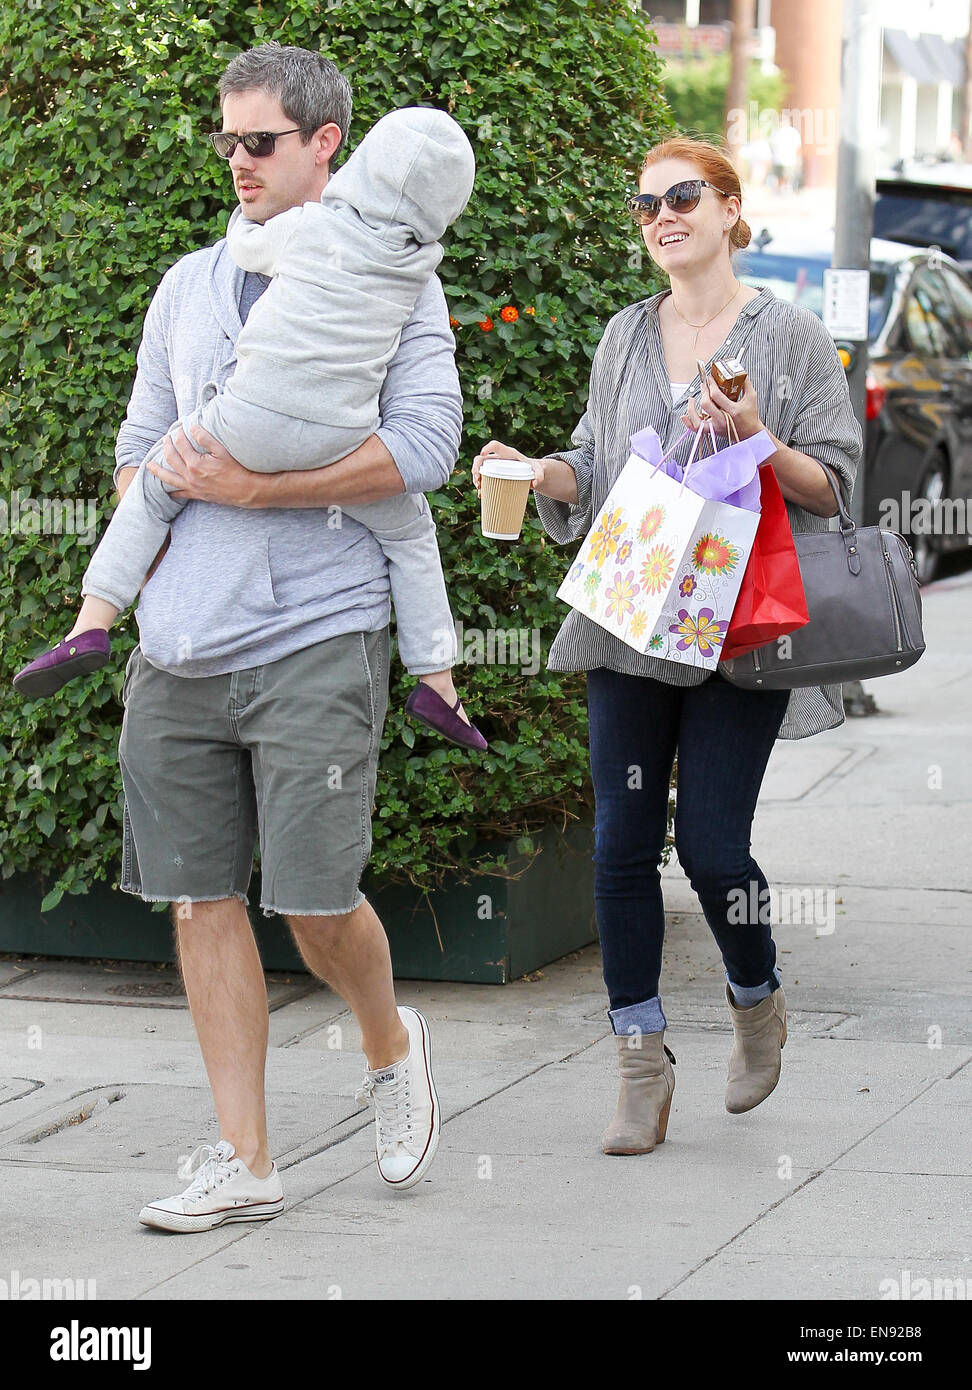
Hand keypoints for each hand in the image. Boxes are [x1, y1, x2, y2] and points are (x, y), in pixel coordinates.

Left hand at [147, 425, 261, 506]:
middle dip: (167, 447)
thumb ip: (205, 438)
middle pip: (171, 459)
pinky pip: (180, 494)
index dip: (179, 435)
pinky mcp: (198, 495)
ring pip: (169, 478)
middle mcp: (190, 476)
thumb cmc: (236, 470)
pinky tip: (167, 491)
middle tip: (165, 440)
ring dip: (158, 471)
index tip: (180, 428)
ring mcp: (193, 487)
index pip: (181, 445)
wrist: (245, 491)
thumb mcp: (222, 451)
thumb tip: (192, 427)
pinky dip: (172, 492)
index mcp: (195, 464)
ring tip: (150, 466)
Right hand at [472, 439, 544, 494]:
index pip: (495, 445)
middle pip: (482, 458)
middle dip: (476, 468)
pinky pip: (483, 478)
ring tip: (480, 488)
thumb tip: (535, 483)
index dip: (487, 448)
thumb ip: (540, 474)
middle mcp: (498, 458)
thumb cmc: (533, 469)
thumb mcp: (539, 470)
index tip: (482, 454)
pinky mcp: (494, 475)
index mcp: (507, 453)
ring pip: (480, 468)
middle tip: (478, 480)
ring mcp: (494, 466)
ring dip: (476, 478)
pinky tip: (481, 494)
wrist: (531, 473)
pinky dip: (481, 486)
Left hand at [681, 365, 761, 440]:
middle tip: (704, 385)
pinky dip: (688, 423)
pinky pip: (697, 429)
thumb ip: (745, 384)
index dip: (711, 385)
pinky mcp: (712, 431)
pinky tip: (684, 415)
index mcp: (732, 410)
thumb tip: (739, 371)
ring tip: (692, 399)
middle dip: (703, 392)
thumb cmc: (751, 415)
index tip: (709, 378)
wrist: (750, 433)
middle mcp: (722, 420)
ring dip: (691, 408)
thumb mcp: (751, 397)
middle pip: (706, 404)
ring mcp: (716, 427)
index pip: (716, 396)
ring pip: (698, 420)